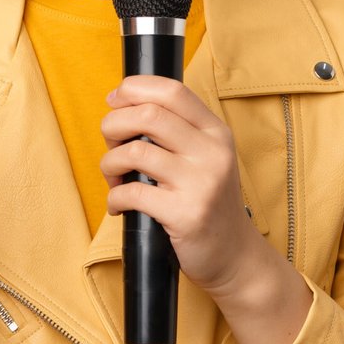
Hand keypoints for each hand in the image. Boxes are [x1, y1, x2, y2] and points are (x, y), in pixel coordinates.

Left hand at [99, 76, 262, 300]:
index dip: (135, 89)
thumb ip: (176, 130)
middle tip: (111, 144)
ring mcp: (200, 183)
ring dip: (110, 163)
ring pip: (134, 152)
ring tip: (114, 178)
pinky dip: (114, 197)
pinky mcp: (185, 214)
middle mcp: (212, 152)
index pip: (173, 91)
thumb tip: (121, 105)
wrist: (234, 255)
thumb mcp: (205, 157)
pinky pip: (132, 193)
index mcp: (215, 132)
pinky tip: (119, 205)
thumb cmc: (207, 201)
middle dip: (114, 125)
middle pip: (148, 115)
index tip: (114, 100)